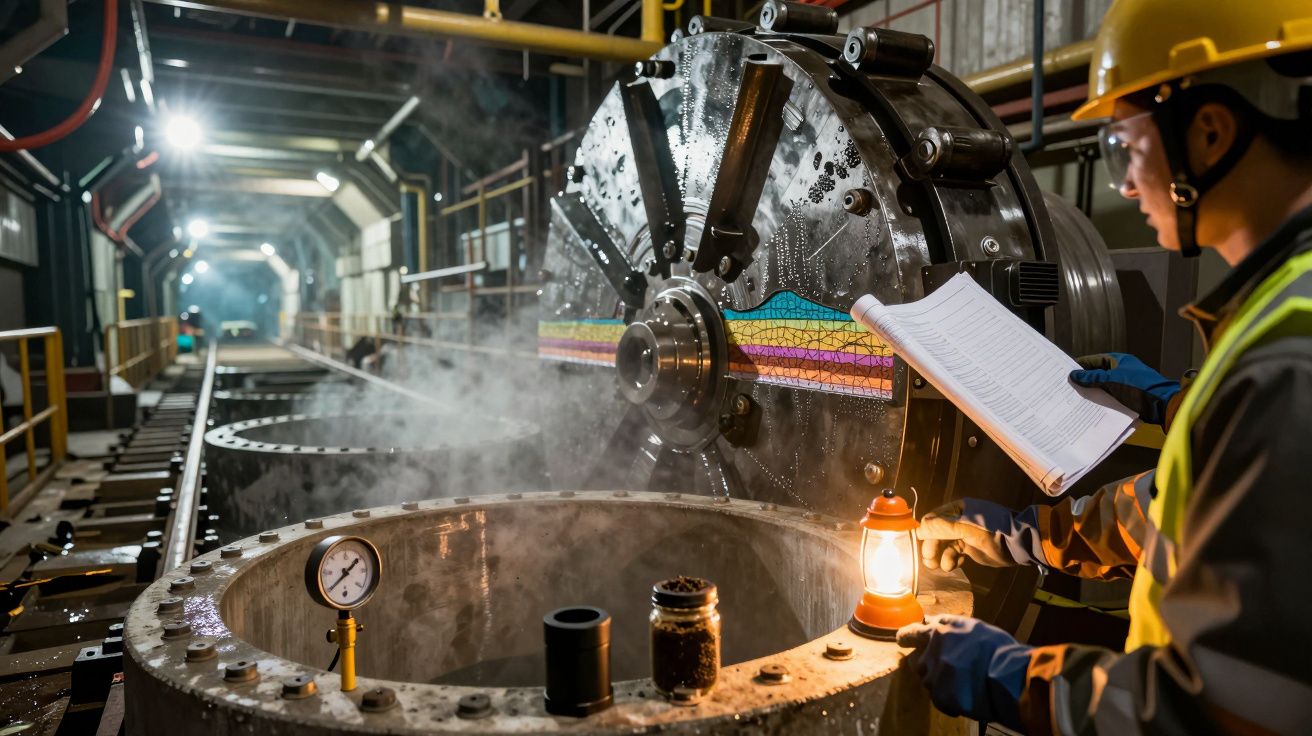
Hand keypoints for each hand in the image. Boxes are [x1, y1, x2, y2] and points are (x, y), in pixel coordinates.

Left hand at [897, 614, 1030, 730]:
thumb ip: (947, 623)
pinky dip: (950, 699)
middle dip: (926, 664)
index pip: (911, 633)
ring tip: (961, 682)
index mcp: (937, 634)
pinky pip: (940, 700)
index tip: (901, 640)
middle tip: (944, 667)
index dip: (905, 637)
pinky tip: (967, 695)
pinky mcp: (941, 698)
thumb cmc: (995, 647)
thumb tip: (929, 619)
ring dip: (939, 682)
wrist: (1008, 675)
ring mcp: (935, 678)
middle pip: (917, 662)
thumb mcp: (971, 626)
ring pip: (928, 681)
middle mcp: (930, 655)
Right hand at [919, 499, 1044, 571]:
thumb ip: (942, 528)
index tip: (920, 545)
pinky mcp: (968, 548)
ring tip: (946, 565)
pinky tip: (956, 564)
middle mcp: (957, 521)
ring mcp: (962, 535)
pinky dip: (950, 560)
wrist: (1017, 545)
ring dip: (940, 556)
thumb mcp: (967, 528)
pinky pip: (951, 554)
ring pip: (942, 546)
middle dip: (931, 548)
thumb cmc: (992, 531)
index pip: (932, 519)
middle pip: (935, 534)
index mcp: (956, 509)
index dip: (924, 532)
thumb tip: (919, 529)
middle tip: (930, 561)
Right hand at [1070, 352, 1179, 426]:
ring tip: (1076, 399)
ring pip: (1104, 387)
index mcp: (1119, 361)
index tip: (1066, 372)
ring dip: (1093, 392)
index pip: (1095, 360)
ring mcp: (1126, 384)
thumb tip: (1073, 374)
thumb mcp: (1112, 381)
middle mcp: (1122, 370)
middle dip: (1085, 380)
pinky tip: (1091, 408)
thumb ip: (1092, 378)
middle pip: (1098, 374)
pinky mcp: (1129, 397)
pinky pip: (1111, 397)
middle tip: (1068, 387)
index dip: (1081, 365)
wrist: (1162, 404)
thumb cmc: (1138, 388)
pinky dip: (1102, 401)